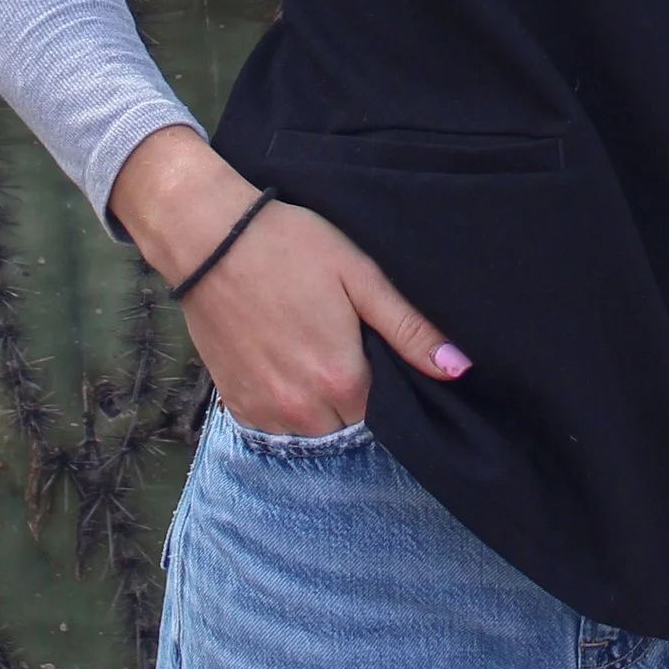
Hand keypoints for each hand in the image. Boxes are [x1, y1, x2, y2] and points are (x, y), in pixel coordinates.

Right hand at [108, 123, 470, 434]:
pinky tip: (282, 362)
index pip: (386, 412)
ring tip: (310, 350)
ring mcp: (264, 412)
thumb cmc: (290, 246)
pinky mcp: (233, 404)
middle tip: (340, 343)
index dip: (385, 381)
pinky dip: (283, 405)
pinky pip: (273, 426)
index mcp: (342, 382)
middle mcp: (303, 411)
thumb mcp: (360, 275)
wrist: (209, 237)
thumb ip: (409, 328)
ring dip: (318, 405)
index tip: (372, 349)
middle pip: (348, 425)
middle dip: (353, 395)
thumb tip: (459, 370)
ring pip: (311, 431)